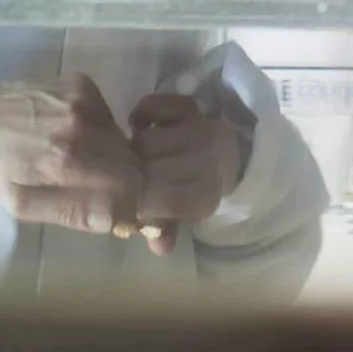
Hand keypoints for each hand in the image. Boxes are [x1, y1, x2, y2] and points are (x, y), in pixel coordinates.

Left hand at [0, 76, 142, 236]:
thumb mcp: (22, 204)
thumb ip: (72, 212)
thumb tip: (117, 220)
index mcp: (66, 159)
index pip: (129, 185)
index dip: (126, 200)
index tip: (111, 206)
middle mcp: (82, 124)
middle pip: (131, 160)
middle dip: (119, 178)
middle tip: (92, 185)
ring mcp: (85, 98)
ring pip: (121, 138)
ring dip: (108, 154)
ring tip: (75, 157)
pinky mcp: (83, 82)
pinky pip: (108, 116)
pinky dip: (98, 130)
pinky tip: (69, 132)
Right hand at [127, 91, 251, 254]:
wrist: (224, 153)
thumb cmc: (192, 187)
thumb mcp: (178, 214)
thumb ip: (164, 228)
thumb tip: (159, 246)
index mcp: (206, 195)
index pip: (168, 202)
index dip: (143, 203)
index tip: (129, 200)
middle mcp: (209, 161)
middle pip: (148, 170)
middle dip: (133, 174)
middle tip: (127, 173)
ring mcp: (202, 130)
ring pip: (147, 141)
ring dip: (137, 147)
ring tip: (137, 153)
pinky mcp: (193, 107)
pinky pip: (156, 106)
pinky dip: (146, 112)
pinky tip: (141, 124)